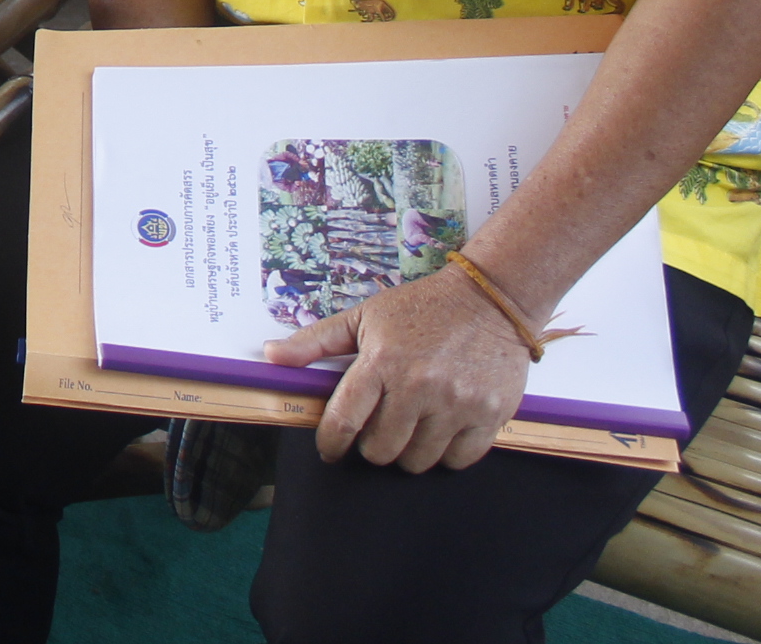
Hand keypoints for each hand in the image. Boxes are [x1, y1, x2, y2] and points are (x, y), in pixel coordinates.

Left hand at [262, 264, 533, 473]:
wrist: (489, 300)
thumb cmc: (420, 308)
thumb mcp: (364, 317)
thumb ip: (315, 340)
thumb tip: (270, 355)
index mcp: (381, 362)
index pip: (343, 422)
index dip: (331, 444)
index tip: (331, 450)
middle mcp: (418, 386)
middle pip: (380, 451)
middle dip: (372, 446)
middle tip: (379, 428)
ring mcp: (456, 404)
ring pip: (417, 461)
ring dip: (408, 452)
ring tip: (411, 427)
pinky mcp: (490, 415)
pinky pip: (458, 461)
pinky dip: (446, 454)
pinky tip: (441, 431)